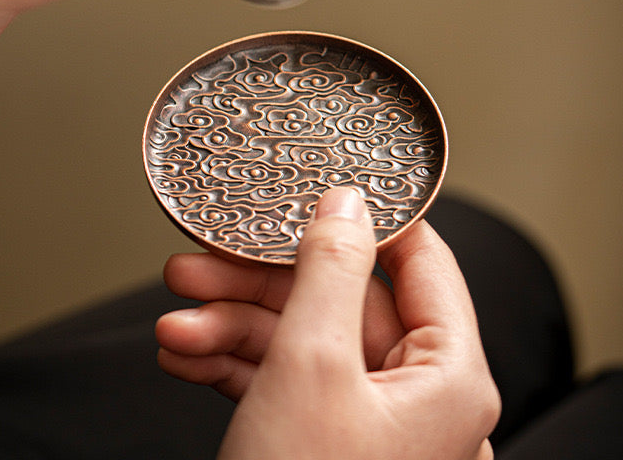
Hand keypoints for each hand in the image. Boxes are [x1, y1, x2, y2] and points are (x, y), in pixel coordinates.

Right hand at [156, 188, 500, 459]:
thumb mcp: (311, 364)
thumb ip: (331, 271)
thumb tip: (348, 202)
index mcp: (448, 376)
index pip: (420, 262)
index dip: (369, 219)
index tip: (316, 189)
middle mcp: (416, 400)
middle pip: (340, 303)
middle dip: (260, 283)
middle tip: (203, 261)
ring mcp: (366, 428)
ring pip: (301, 344)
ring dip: (231, 328)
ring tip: (174, 320)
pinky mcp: (322, 447)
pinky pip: (282, 386)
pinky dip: (233, 367)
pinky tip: (186, 354)